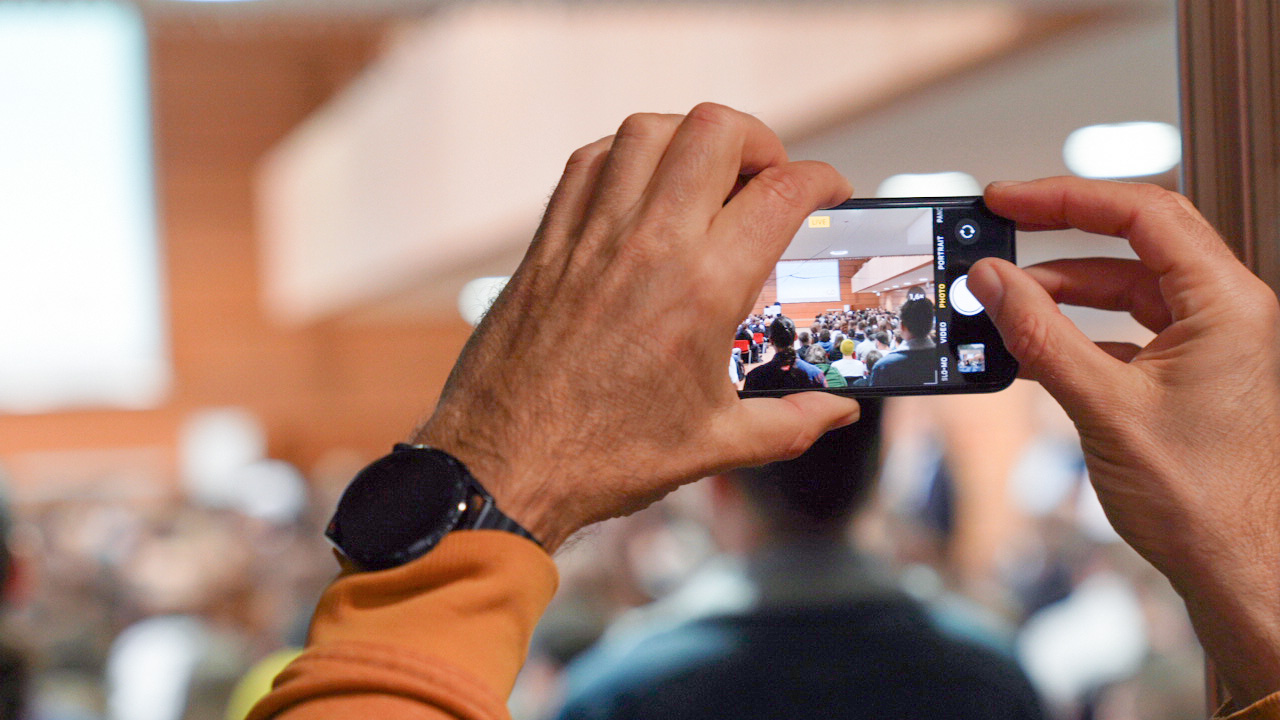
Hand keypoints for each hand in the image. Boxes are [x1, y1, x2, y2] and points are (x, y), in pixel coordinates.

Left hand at [416, 104, 859, 551]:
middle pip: (716, 132)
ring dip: (690, 138)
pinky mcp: (550, 242)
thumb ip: (789, 423)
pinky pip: (589, 162)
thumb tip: (838, 413)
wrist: (503, 466)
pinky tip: (639, 188)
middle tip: (767, 178)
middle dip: (759, 140)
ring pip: (648, 130)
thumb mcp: (715, 445)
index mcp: (703, 290)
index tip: (829, 191)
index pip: (781, 193)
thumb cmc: (604, 458)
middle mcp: (650, 244)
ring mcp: (593, 235)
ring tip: (706, 175)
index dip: (821, 180)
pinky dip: (624, 156)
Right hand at [966, 177, 1279, 705]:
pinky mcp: (1189, 375)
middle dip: (1060, 236)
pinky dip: (1077, 333)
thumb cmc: (1204, 501)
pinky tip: (1032, 346)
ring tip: (1004, 304)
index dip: (1067, 198)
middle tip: (1000, 232)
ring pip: (1127, 288)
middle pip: (1135, 242)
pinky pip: (1127, 331)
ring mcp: (1209, 344)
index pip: (1144, 214)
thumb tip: (994, 283)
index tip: (1009, 201)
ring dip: (1063, 292)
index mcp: (1227, 306)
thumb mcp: (1104, 407)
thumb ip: (1042, 335)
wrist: (1237, 568)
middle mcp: (1226, 314)